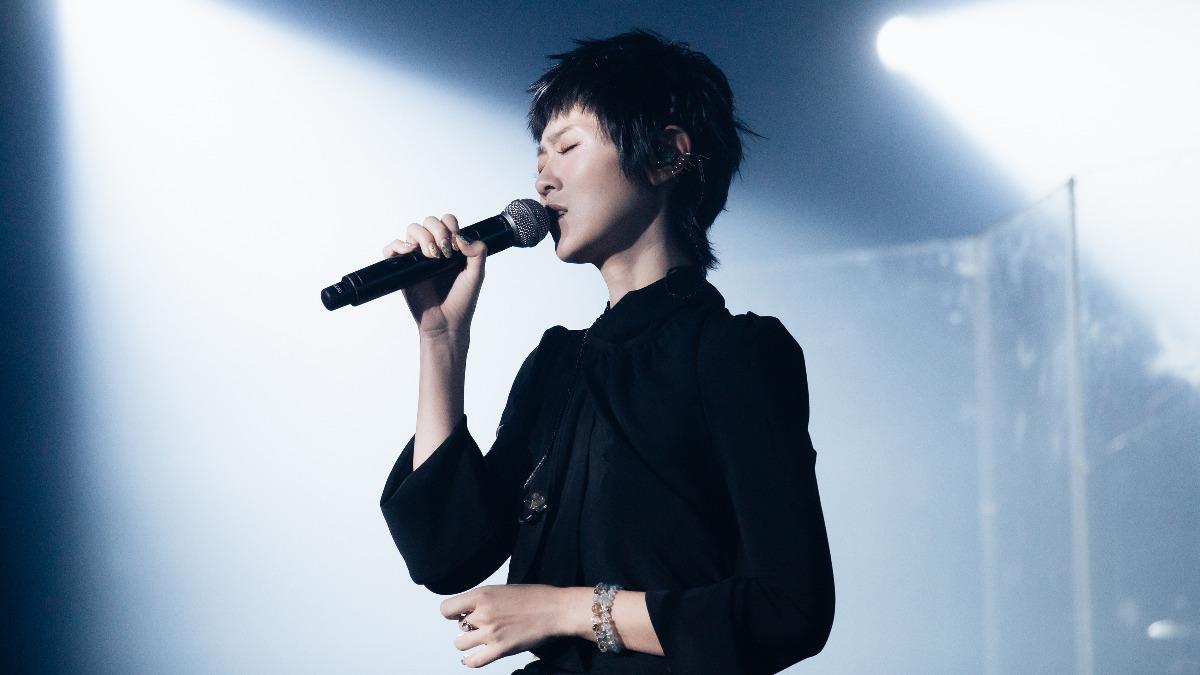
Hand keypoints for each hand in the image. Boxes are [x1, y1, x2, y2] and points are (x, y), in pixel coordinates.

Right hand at [381, 214, 488, 338]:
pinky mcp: (403, 269)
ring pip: (412, 229)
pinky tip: (410, 252)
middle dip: (438, 231)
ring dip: (422, 237)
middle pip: (429, 221)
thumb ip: (478, 252)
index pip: (447, 221)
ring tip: (431, 257)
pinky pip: (391, 249)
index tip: (456, 246)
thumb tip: (462, 238)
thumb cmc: (462, 300)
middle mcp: (433, 248)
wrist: (447, 323)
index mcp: (451, 246)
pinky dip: (398, 245)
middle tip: (445, 252)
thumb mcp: (477, 274)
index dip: (451, 226)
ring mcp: (417, 258)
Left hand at [440, 584, 575, 667]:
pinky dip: (470, 661)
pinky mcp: (500, 649)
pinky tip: (472, 657)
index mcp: (483, 594)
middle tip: (480, 625)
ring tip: (479, 639)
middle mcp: (483, 613)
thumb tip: (470, 611)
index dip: (452, 612)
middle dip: (467, 626)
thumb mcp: (504, 590)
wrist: (556, 610)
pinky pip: (474, 661)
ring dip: (468, 642)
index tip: (459, 614)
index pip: (447, 608)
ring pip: (461, 644)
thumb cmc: (536, 597)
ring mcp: (491, 633)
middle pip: (458, 626)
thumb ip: (485, 600)